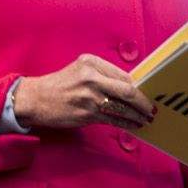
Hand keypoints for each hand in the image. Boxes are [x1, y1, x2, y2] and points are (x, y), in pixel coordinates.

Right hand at [12, 54, 158, 130]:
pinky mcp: (86, 113)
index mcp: (91, 62)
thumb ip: (102, 75)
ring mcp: (89, 96)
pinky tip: (134, 126)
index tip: (148, 93)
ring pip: (123, 107)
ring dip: (137, 115)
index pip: (123, 75)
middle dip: (143, 102)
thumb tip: (129, 88)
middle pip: (127, 90)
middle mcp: (92, 77)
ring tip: (146, 120)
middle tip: (152, 109)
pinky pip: (113, 120)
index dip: (139, 87)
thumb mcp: (80, 70)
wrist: (35, 99)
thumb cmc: (59, 85)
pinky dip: (126, 124)